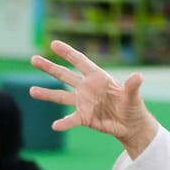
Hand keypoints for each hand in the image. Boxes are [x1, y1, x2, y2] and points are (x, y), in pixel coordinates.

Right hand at [30, 42, 157, 155]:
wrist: (130, 125)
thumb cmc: (132, 107)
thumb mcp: (133, 97)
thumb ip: (132, 87)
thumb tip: (138, 76)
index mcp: (98, 77)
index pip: (80, 62)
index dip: (67, 52)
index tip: (54, 44)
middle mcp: (86, 88)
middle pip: (65, 75)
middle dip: (49, 67)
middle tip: (33, 59)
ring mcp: (83, 103)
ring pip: (61, 96)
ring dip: (46, 94)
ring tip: (31, 91)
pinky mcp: (84, 117)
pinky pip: (71, 119)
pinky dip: (64, 123)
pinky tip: (55, 126)